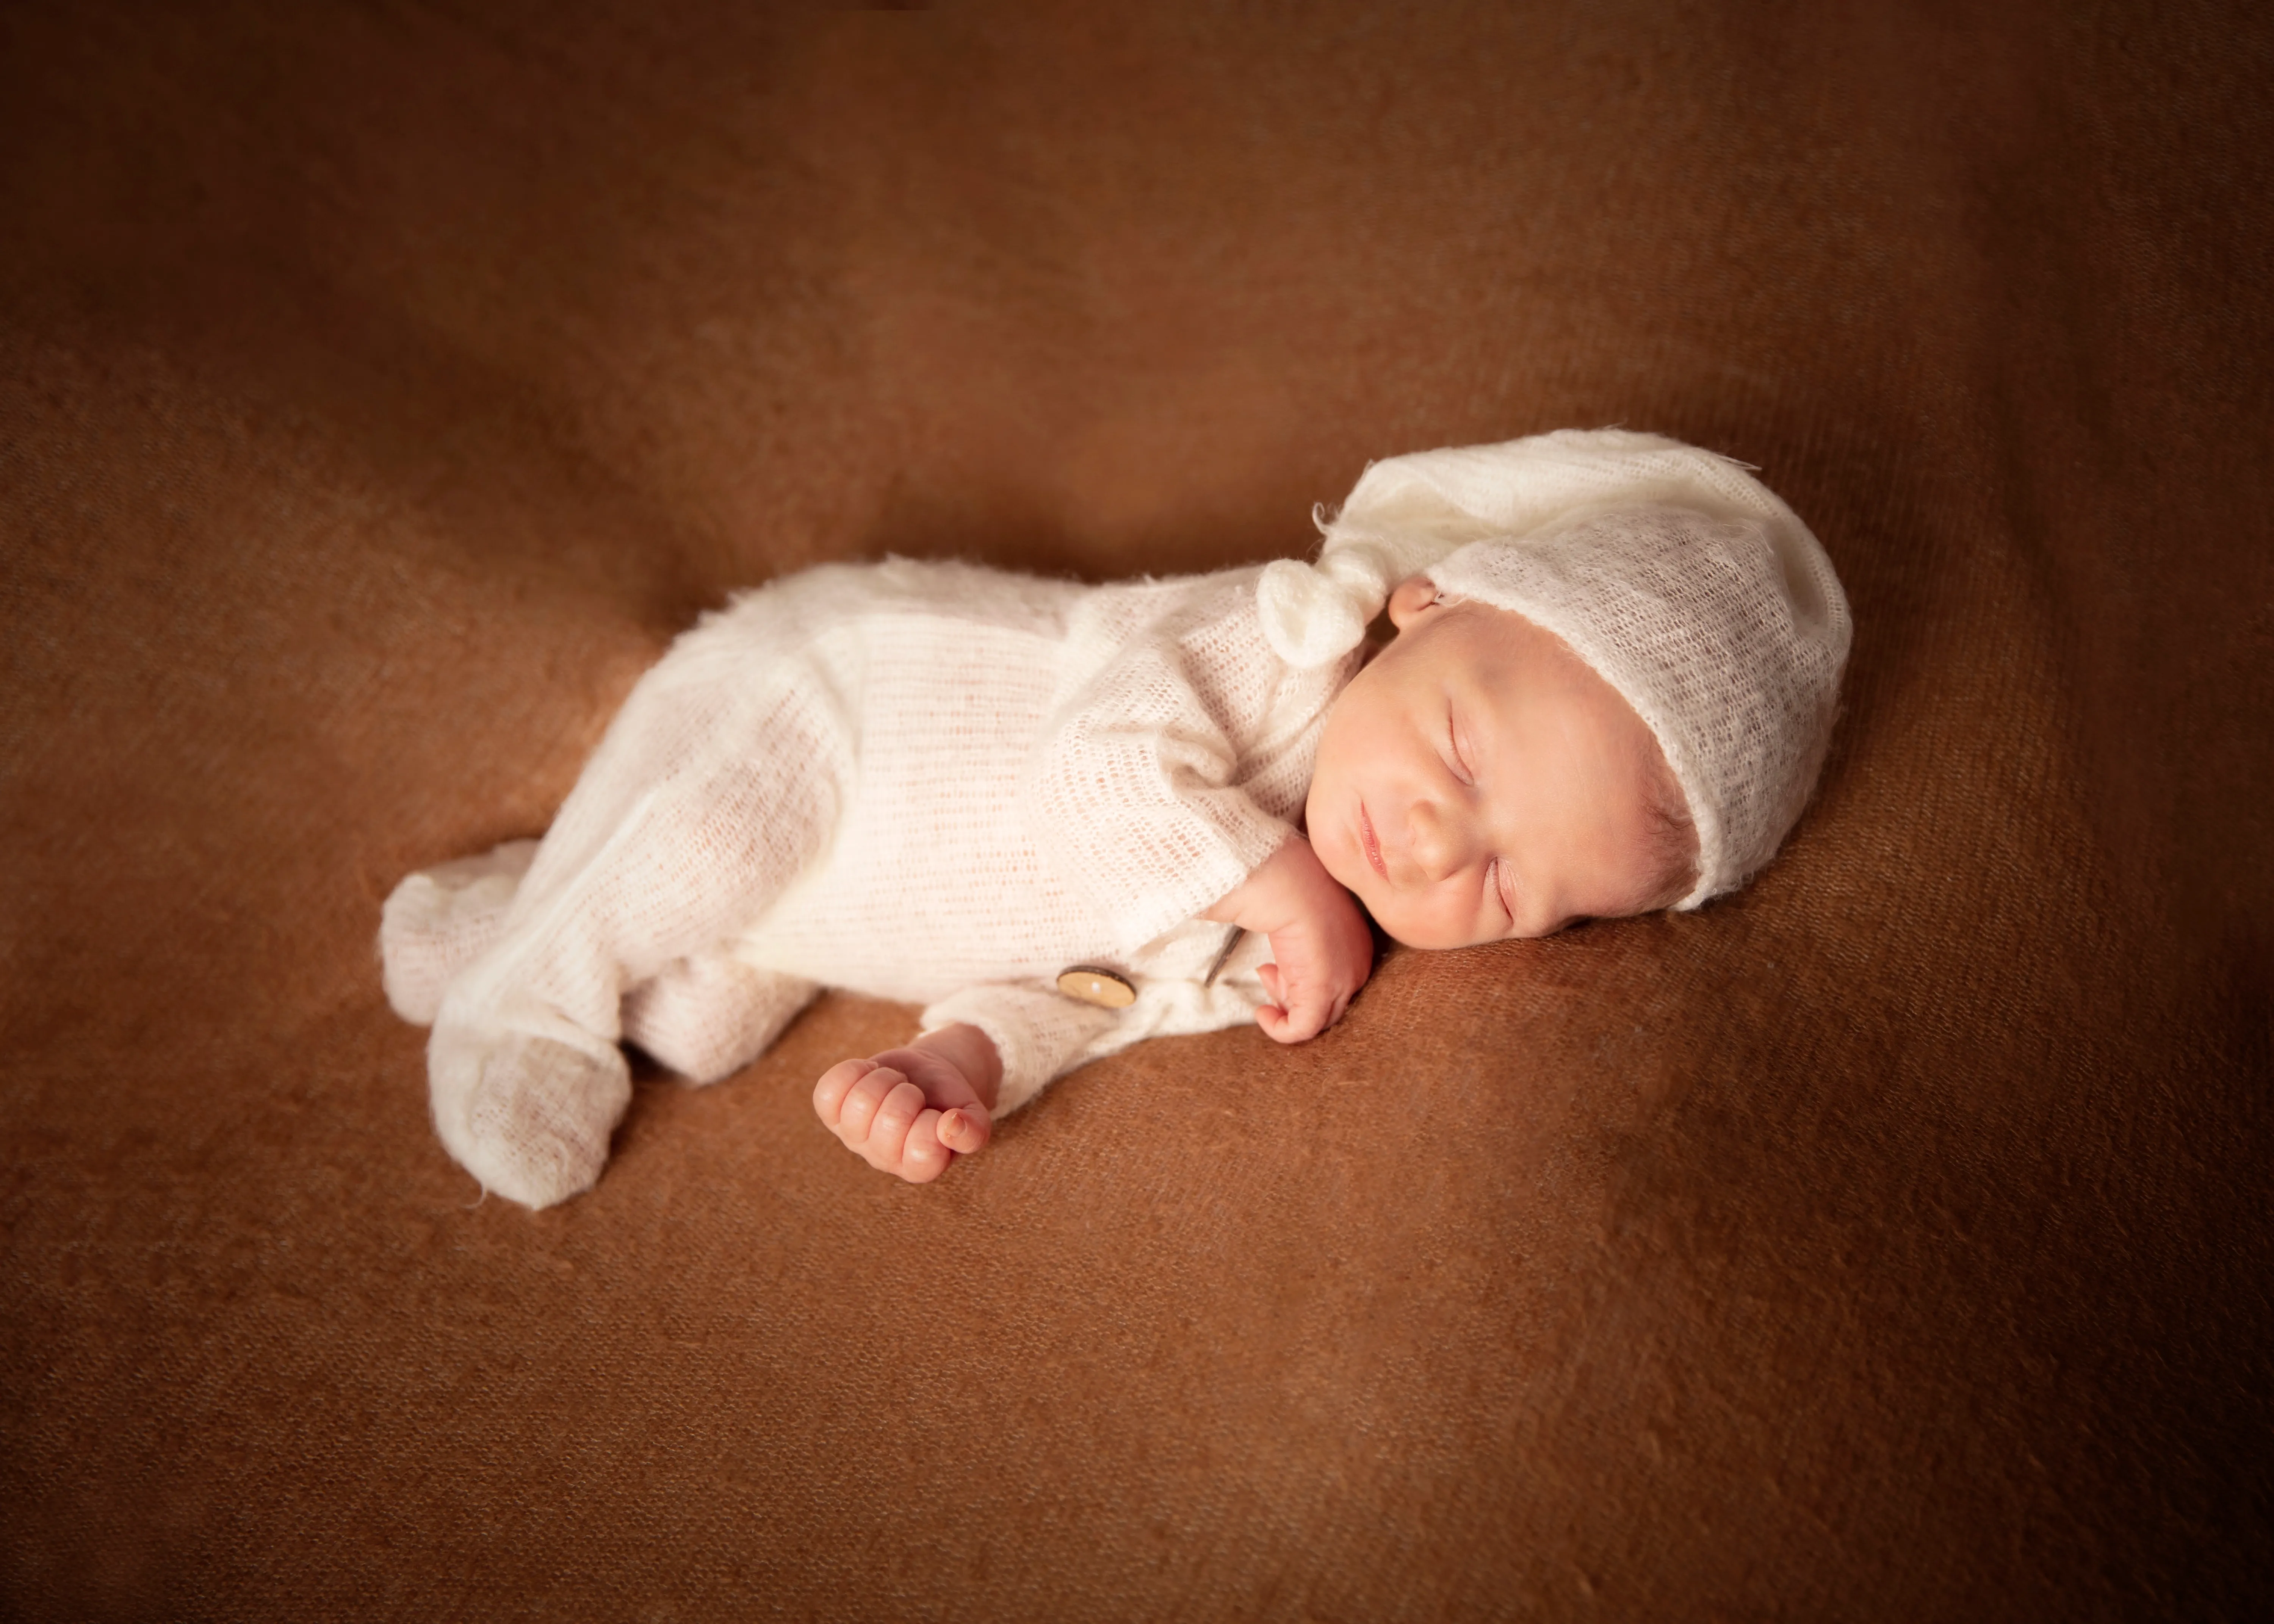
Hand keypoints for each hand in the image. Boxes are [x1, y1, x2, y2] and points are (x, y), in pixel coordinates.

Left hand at [811, 1022, 1000, 1182]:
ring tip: (894, 1084)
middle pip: (890, 1122)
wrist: (925, 1076)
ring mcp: (854, 1137)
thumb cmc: (949, 1100)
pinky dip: (854, 1072)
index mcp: (921, 1166)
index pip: (922, 1150)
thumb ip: (974, 1130)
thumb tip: (951, 1127)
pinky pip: (829, 1091)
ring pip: (859, 1103)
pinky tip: (869, 1076)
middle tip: (914, 1095)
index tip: (937, 1114)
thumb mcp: (973, 1112)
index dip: (933, 1121)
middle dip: (909, 1095)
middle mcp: (883, 1159)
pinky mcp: (833, 1113)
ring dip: (884, 1080)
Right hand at [1205, 836, 1373, 1043]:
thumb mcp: (1300, 918)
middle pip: (1327, 1001)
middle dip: (1292, 994)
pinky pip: (1304, 1028)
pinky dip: (1282, 1030)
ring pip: (1317, 1017)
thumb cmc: (1290, 885)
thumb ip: (1300, 945)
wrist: (1286, 882)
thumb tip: (1281, 961)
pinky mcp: (1321, 993)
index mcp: (1356, 942)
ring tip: (1265, 985)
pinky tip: (1263, 1014)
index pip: (1335, 982)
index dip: (1300, 980)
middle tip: (1268, 973)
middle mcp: (1358, 964)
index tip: (1273, 967)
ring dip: (1285, 1009)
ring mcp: (1344, 980)